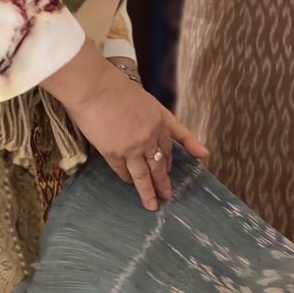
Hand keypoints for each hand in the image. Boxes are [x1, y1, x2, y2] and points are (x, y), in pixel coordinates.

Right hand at [41, 42, 209, 209]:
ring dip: (147, 192)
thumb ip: (165, 123)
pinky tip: (128, 183)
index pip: (168, 147)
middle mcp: (150, 137)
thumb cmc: (117, 89)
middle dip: (163, 183)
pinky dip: (126, 178)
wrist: (94, 87)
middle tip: (167, 196)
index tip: (168, 170)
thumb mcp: (147, 101)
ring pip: (142, 175)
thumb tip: (199, 148)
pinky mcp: (113, 153)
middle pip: (159, 165)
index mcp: (160, 121)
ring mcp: (132, 147)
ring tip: (151, 205)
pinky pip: (122, 171)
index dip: (168, 160)